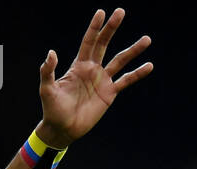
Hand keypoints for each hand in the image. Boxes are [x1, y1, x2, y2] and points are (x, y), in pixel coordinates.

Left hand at [37, 8, 152, 148]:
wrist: (62, 130)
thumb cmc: (52, 110)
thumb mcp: (47, 90)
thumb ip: (48, 72)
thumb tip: (51, 53)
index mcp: (78, 66)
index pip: (88, 42)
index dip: (94, 28)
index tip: (101, 12)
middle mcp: (92, 69)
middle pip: (104, 44)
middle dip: (111, 28)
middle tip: (120, 11)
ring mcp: (102, 80)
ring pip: (120, 60)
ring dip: (133, 50)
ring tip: (147, 39)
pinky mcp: (109, 93)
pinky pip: (126, 81)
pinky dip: (137, 74)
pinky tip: (149, 66)